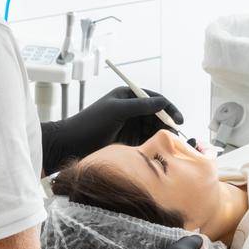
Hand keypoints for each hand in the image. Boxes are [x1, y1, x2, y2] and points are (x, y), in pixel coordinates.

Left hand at [41, 87, 183, 171]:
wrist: (69, 145)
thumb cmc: (90, 123)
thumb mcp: (117, 111)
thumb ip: (141, 105)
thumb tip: (163, 102)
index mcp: (128, 96)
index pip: (155, 99)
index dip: (169, 109)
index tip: (178, 121)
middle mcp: (131, 110)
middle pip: (157, 116)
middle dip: (167, 125)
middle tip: (176, 138)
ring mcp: (129, 126)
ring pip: (152, 130)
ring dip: (161, 137)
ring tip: (169, 146)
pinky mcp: (127, 142)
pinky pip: (145, 142)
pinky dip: (153, 146)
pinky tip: (158, 152)